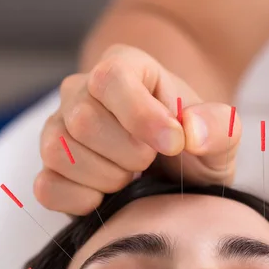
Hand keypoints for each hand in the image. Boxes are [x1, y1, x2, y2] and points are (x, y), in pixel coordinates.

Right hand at [34, 44, 241, 214]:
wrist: (173, 171)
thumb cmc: (193, 146)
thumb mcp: (222, 136)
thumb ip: (219, 127)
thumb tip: (191, 133)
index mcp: (123, 68)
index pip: (111, 79)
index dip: (141, 117)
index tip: (173, 145)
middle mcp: (80, 92)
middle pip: (83, 120)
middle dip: (127, 154)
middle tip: (150, 163)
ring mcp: (58, 130)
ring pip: (60, 152)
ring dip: (106, 177)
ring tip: (130, 177)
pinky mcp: (50, 170)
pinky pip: (47, 187)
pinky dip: (81, 200)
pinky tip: (107, 198)